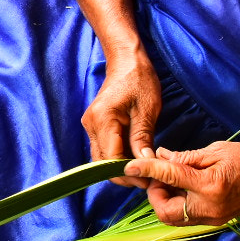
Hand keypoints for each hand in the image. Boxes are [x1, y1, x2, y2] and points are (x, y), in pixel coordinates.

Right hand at [81, 50, 160, 184]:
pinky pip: (105, 148)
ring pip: (102, 158)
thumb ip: (142, 138)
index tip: (148, 179)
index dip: (128, 173)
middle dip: (124, 174)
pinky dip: (119, 157)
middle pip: (102, 163)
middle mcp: (91, 125)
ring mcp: (91, 126)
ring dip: (121, 167)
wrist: (126, 61)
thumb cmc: (139, 80)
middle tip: (148, 179)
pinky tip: (136, 157)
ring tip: (144, 169)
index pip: (110, 159)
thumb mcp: (147, 109)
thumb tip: (144, 164)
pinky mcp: (95, 126)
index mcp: (103, 120)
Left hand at [124, 142, 239, 225]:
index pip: (168, 177)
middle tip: (157, 176)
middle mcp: (210, 208)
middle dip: (154, 195)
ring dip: (164, 201)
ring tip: (169, 180)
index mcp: (211, 186)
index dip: (146, 169)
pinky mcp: (217, 221)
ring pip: (174, 218)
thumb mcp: (218, 150)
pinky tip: (182, 187)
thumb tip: (160, 156)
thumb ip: (186, 157)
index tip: (129, 164)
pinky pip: (187, 217)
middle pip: (164, 212)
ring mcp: (214, 218)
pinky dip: (178, 204)